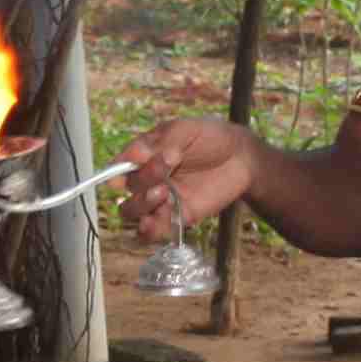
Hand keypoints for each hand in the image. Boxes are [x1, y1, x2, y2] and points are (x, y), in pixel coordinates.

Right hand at [124, 114, 258, 231]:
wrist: (242, 158)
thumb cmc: (211, 138)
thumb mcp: (186, 130)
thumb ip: (161, 142)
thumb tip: (135, 154)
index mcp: (144, 155)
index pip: (118, 166)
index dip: (119, 167)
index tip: (137, 161)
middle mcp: (147, 179)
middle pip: (124, 189)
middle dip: (141, 180)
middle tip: (164, 171)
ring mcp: (160, 200)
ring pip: (131, 212)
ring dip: (141, 205)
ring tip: (163, 193)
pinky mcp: (176, 218)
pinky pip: (152, 231)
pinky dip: (149, 230)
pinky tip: (156, 220)